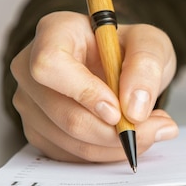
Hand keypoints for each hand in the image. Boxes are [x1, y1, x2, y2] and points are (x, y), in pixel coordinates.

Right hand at [10, 11, 178, 162]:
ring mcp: (31, 101)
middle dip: (113, 131)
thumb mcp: (151, 43)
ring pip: (69, 140)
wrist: (122, 66)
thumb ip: (146, 66)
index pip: (50, 64)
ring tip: (149, 128)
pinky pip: (71, 154)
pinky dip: (106, 153)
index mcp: (55, 31)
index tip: (118, 109)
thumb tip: (134, 108)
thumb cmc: (129, 48)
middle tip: (154, 127)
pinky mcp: (38, 129)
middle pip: (62, 113)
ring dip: (116, 144)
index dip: (84, 92)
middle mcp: (31, 66)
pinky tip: (127, 135)